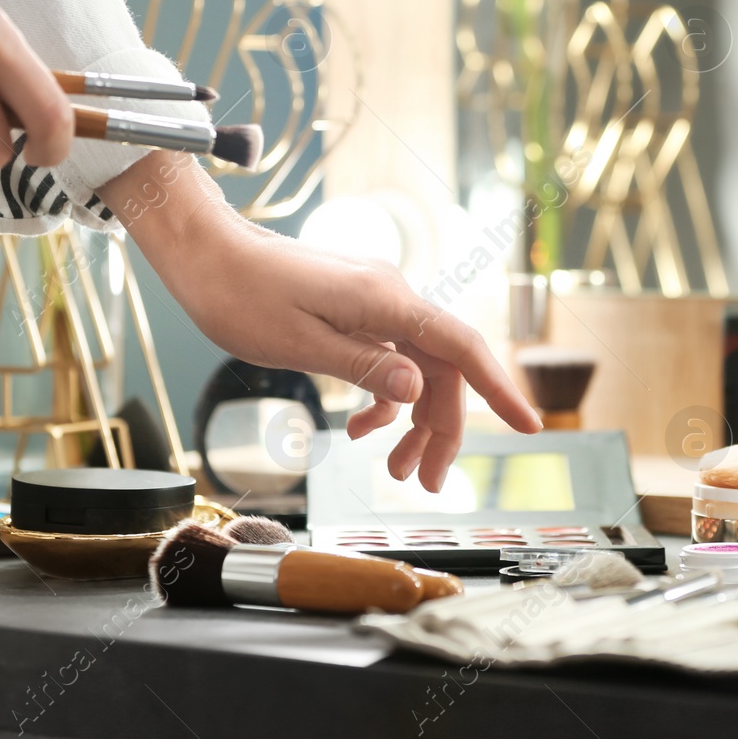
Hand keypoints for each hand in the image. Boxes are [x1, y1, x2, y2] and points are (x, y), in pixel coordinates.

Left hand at [105, 154, 541, 490]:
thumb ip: (363, 367)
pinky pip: (389, 359)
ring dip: (412, 421)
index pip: (462, 349)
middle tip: (423, 483)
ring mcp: (374, 303)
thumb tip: (417, 390)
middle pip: (442, 369)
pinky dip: (383, 399)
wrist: (207, 255)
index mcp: (385, 302)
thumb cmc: (241, 294)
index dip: (500, 390)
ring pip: (417, 369)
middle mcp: (390, 297)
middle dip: (442, 429)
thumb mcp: (299, 344)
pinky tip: (360, 430)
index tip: (531, 426)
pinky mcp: (356, 311)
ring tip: (394, 471)